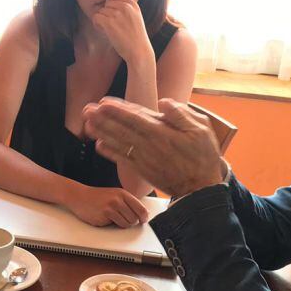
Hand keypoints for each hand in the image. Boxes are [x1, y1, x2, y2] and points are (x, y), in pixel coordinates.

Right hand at [62, 183, 149, 227]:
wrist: (79, 196)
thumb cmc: (97, 197)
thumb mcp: (114, 195)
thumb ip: (127, 202)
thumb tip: (142, 214)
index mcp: (123, 193)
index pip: (141, 208)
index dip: (144, 217)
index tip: (143, 220)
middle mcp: (118, 199)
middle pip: (135, 218)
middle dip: (132, 222)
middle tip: (125, 220)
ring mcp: (111, 207)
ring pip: (127, 223)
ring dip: (123, 224)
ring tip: (114, 219)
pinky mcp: (104, 215)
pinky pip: (117, 225)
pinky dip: (113, 224)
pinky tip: (106, 218)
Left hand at [83, 97, 225, 197]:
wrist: (201, 188)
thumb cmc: (203, 156)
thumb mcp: (201, 130)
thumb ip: (181, 114)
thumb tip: (162, 101)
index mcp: (163, 133)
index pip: (136, 118)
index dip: (118, 110)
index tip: (103, 102)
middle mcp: (150, 146)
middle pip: (122, 129)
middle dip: (103, 119)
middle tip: (87, 109)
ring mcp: (144, 159)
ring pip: (119, 143)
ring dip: (102, 132)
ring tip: (87, 123)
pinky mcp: (142, 170)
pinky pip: (122, 159)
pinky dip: (109, 152)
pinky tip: (98, 145)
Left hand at [91, 0, 153, 64]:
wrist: (139, 52)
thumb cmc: (136, 38)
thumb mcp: (136, 17)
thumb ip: (127, 8)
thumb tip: (111, 2)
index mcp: (133, 4)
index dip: (111, 1)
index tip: (112, 11)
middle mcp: (126, 7)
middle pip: (107, 2)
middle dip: (106, 12)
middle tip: (110, 24)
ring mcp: (118, 14)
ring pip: (101, 10)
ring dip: (102, 20)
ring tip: (109, 30)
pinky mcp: (110, 23)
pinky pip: (96, 17)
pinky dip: (97, 24)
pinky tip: (103, 30)